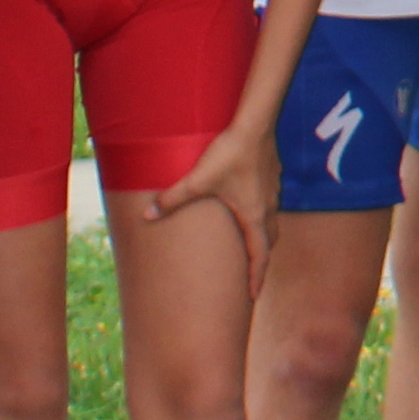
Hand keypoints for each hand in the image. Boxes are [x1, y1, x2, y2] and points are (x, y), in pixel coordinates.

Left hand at [145, 125, 280, 295]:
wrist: (255, 123)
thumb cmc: (230, 154)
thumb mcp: (197, 180)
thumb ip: (172, 199)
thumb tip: (147, 215)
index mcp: (254, 216)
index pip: (260, 256)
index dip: (257, 278)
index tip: (253, 297)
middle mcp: (267, 207)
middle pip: (269, 240)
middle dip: (261, 258)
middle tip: (252, 272)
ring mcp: (272, 190)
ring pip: (270, 220)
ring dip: (261, 234)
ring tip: (247, 241)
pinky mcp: (271, 174)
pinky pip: (268, 201)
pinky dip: (260, 211)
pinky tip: (246, 202)